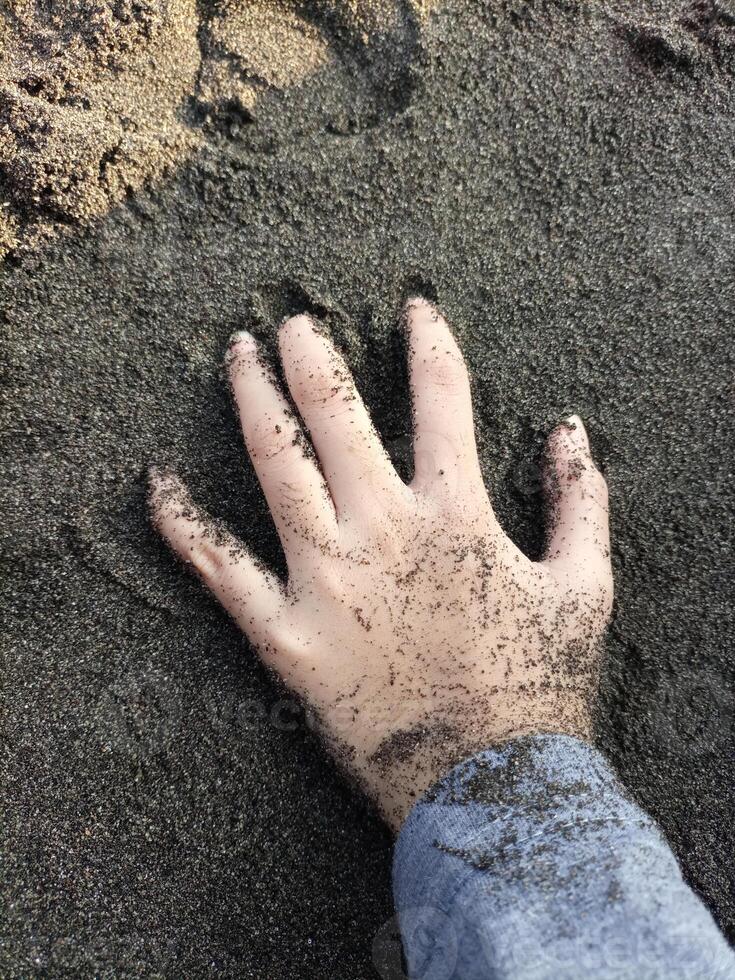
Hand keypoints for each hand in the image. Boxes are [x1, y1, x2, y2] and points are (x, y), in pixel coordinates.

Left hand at [149, 299, 612, 829]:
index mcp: (457, 515)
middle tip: (293, 319)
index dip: (430, 342)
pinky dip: (185, 524)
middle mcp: (385, 531)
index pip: (442, 400)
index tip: (414, 307)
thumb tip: (570, 431)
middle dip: (313, 353)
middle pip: (337, 415)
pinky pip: (222, 570)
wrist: (490, 784)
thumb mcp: (586, 586)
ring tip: (236, 352)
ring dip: (253, 398)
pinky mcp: (286, 636)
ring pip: (277, 465)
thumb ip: (582, 501)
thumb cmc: (538, 685)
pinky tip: (158, 481)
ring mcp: (328, 581)